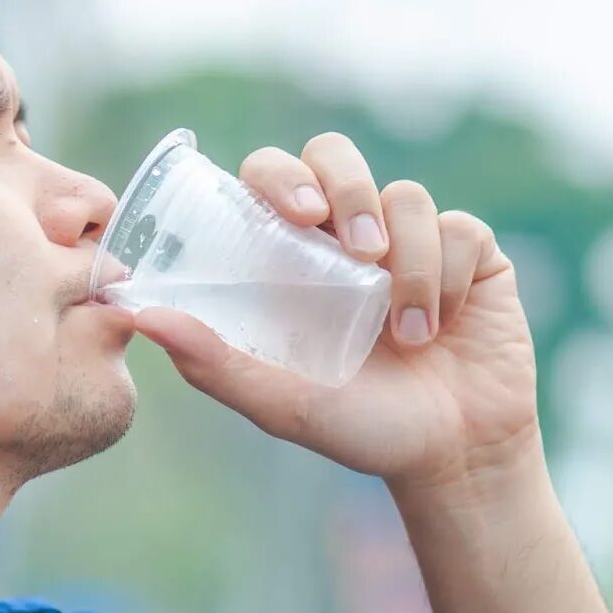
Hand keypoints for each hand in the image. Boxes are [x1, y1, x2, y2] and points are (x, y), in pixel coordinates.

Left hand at [133, 132, 539, 498]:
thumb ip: (214, 363)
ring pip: (406, 197)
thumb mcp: (282, 402)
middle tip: (357, 247)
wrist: (452, 457)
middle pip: (335, 155)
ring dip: (409, 264)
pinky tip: (443, 327)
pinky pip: (461, 230)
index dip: (279, 175)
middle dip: (346, 188)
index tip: (298, 215)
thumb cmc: (362, 428)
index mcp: (297, 256)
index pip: (274, 177)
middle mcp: (351, 236)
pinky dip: (448, 278)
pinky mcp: (472, 253)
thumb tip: (140, 314)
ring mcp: (413, 239)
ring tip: (409, 334)